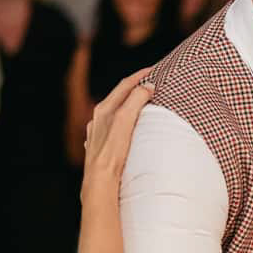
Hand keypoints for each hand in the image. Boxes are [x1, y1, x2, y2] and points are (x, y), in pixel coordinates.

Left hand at [82, 73, 152, 193]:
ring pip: (114, 111)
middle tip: (151, 81)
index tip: (155, 69)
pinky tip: (125, 126)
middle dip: (135, 86)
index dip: (140, 75)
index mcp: (103, 109)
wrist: (99, 183)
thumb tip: (147, 86)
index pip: (125, 84)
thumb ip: (135, 101)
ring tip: (142, 101)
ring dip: (128, 103)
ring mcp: (97, 133)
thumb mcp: (124, 121)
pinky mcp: (100, 147)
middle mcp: (98, 119)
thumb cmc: (111, 153)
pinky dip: (123, 119)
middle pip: (119, 96)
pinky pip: (112, 126)